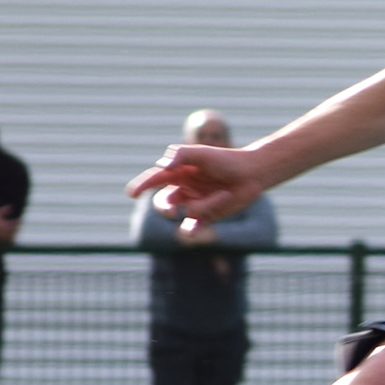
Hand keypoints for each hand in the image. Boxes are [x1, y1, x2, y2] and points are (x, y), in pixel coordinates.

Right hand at [128, 143, 268, 225]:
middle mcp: (183, 188)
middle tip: (171, 210)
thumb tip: (161, 166)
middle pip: (163, 202)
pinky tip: (193, 230)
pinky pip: (192, 228)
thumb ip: (180, 155)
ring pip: (185, 212)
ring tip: (223, 194)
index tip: (131, 193)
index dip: (141, 185)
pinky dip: (191, 231)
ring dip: (204, 206)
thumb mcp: (202, 153)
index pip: (154, 179)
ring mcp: (194, 203)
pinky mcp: (207, 217)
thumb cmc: (226, 160)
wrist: (252, 173)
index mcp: (178, 172)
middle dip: (164, 208)